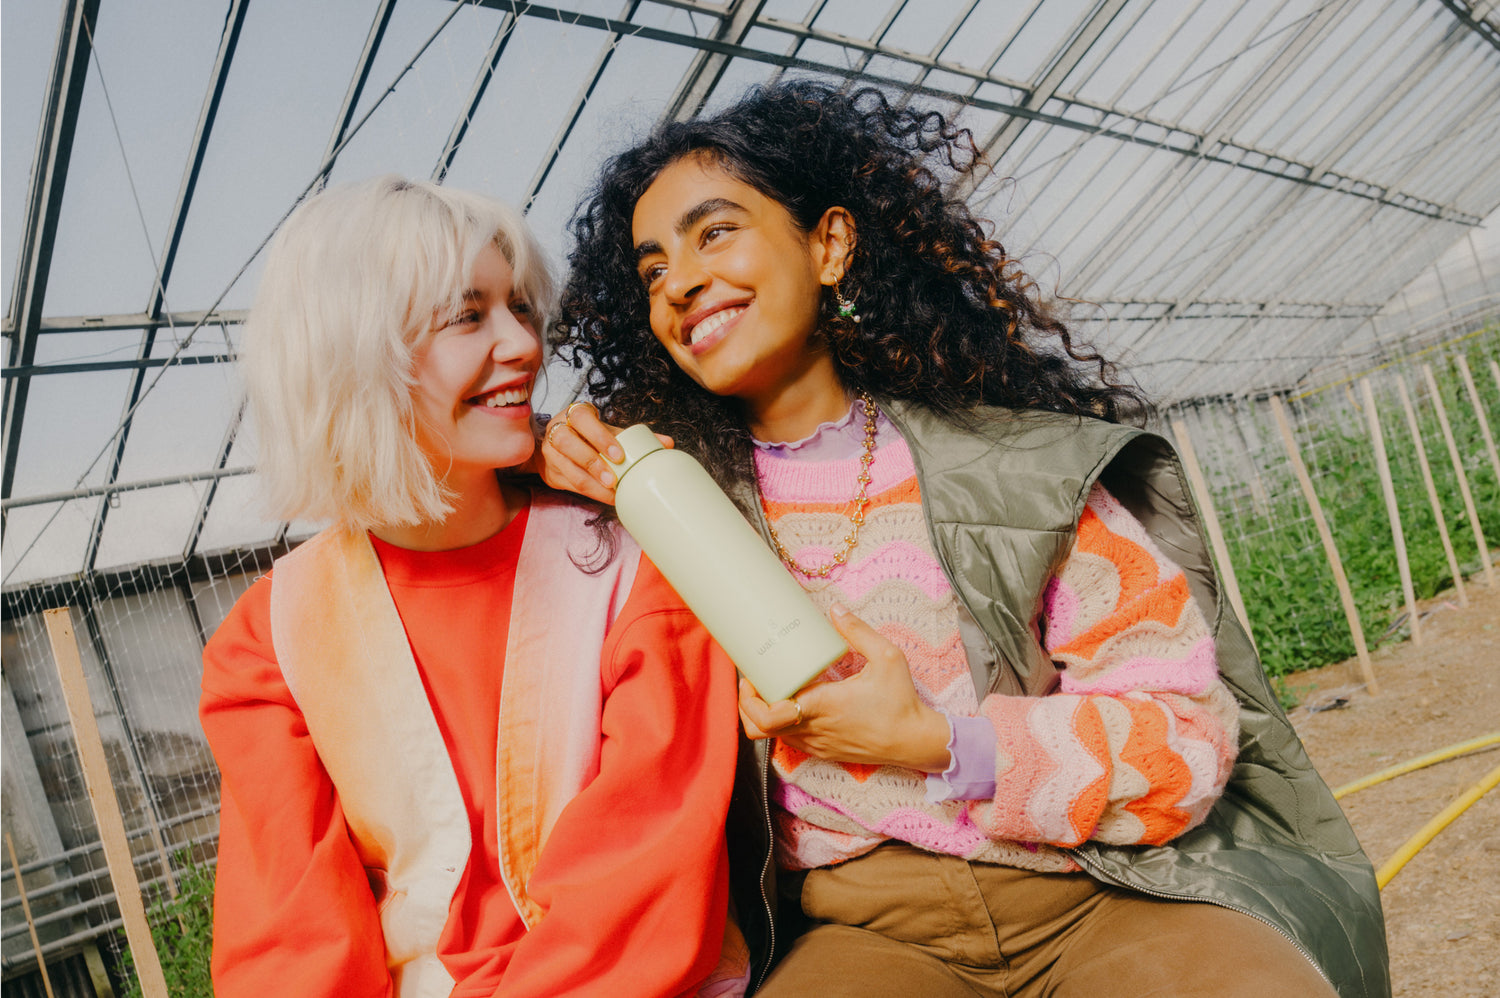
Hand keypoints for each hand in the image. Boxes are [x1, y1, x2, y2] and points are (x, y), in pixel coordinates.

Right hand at [533, 401, 671, 503]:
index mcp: (573, 415)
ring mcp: (549, 453)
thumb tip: (667, 444)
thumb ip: (634, 436)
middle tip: (613, 480)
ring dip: (591, 484)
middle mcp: (556, 431)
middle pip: (567, 443)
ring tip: (612, 494)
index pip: (582, 419)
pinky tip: (605, 497)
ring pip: (567, 468)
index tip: (619, 455)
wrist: (558, 446)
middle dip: (592, 463)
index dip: (600, 437)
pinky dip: (589, 492)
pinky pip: (568, 483)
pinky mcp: (549, 472)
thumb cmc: (589, 436)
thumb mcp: (607, 431)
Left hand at [737, 604, 951, 771]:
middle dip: (747, 705)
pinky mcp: (822, 751)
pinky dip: (781, 724)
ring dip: (762, 714)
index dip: (749, 699)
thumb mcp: (888, 658)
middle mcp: (813, 730)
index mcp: (822, 707)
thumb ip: (860, 631)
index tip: (752, 677)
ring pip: (770, 737)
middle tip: (753, 680)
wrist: (915, 742)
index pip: (767, 717)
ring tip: (771, 687)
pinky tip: (791, 702)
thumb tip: (836, 609)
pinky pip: (789, 740)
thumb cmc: (901, 702)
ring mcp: (816, 744)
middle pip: (758, 729)